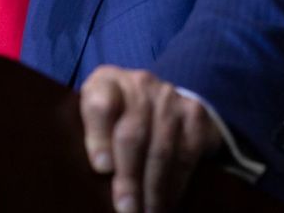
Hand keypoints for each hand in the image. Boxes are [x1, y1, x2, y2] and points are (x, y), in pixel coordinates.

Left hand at [79, 65, 222, 212]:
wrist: (159, 100)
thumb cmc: (116, 118)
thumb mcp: (96, 119)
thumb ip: (91, 139)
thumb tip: (89, 179)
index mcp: (106, 82)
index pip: (100, 104)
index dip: (99, 136)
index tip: (102, 168)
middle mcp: (139, 84)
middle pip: (132, 134)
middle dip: (129, 178)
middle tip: (126, 209)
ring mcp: (169, 97)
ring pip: (161, 149)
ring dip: (153, 189)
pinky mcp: (194, 114)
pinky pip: (185, 155)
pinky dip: (176, 185)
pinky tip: (167, 203)